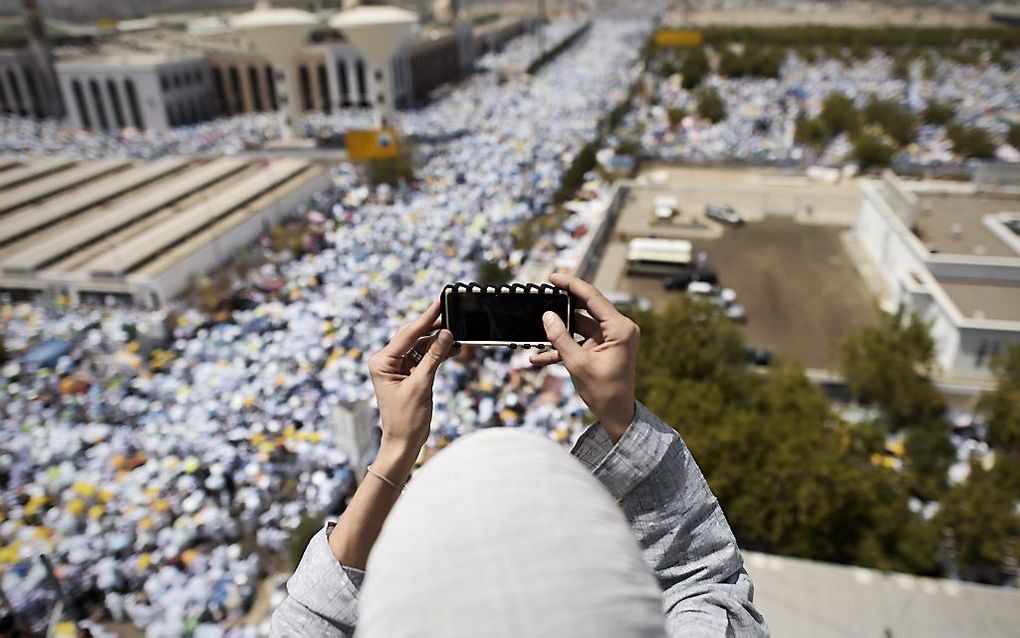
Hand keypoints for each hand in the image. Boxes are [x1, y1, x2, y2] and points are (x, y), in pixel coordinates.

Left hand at [368, 300, 453, 465]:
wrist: (404, 442)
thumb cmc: (407, 418)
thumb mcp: (422, 384)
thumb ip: (434, 357)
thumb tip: (446, 334)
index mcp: (382, 361)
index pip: (407, 334)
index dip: (426, 318)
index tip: (439, 302)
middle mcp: (386, 361)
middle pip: (413, 336)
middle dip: (434, 328)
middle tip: (452, 314)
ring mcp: (396, 367)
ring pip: (421, 346)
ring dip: (439, 343)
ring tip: (458, 336)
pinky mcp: (407, 374)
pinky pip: (423, 358)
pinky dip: (437, 354)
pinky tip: (453, 348)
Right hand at [530, 274, 638, 440]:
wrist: (616, 414)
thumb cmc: (604, 391)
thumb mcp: (578, 363)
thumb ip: (560, 337)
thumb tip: (547, 316)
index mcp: (620, 328)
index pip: (593, 297)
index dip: (571, 284)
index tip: (553, 277)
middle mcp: (618, 328)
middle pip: (585, 308)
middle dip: (562, 305)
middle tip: (543, 295)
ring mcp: (609, 338)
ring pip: (578, 326)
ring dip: (558, 332)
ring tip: (536, 329)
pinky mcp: (601, 348)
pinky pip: (579, 341)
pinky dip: (562, 347)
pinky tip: (538, 357)